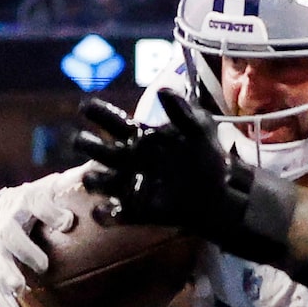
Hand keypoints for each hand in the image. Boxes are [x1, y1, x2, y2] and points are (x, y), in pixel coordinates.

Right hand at [0, 171, 81, 306]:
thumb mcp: (58, 186)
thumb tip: (105, 165)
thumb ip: (80, 179)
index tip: (68, 221)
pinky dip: (3, 299)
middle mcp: (6, 220)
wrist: (0, 206)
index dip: (51, 210)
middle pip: (10, 233)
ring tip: (20, 289)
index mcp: (26, 200)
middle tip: (42, 265)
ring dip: (8, 275)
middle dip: (24, 250)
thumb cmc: (39, 199)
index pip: (37, 201)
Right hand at [74, 93, 296, 261]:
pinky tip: (106, 211)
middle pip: (96, 150)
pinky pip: (115, 215)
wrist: (223, 191)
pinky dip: (106, 215)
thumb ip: (183, 109)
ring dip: (93, 180)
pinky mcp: (139, 211)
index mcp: (139, 137)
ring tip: (93, 179)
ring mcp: (132, 185)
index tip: (85, 106)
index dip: (95, 111)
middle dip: (86, 144)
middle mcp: (129, 160)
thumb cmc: (206, 155)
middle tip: (83, 141)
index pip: (109, 120)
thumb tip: (163, 91)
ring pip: (99, 183)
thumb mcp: (200, 127)